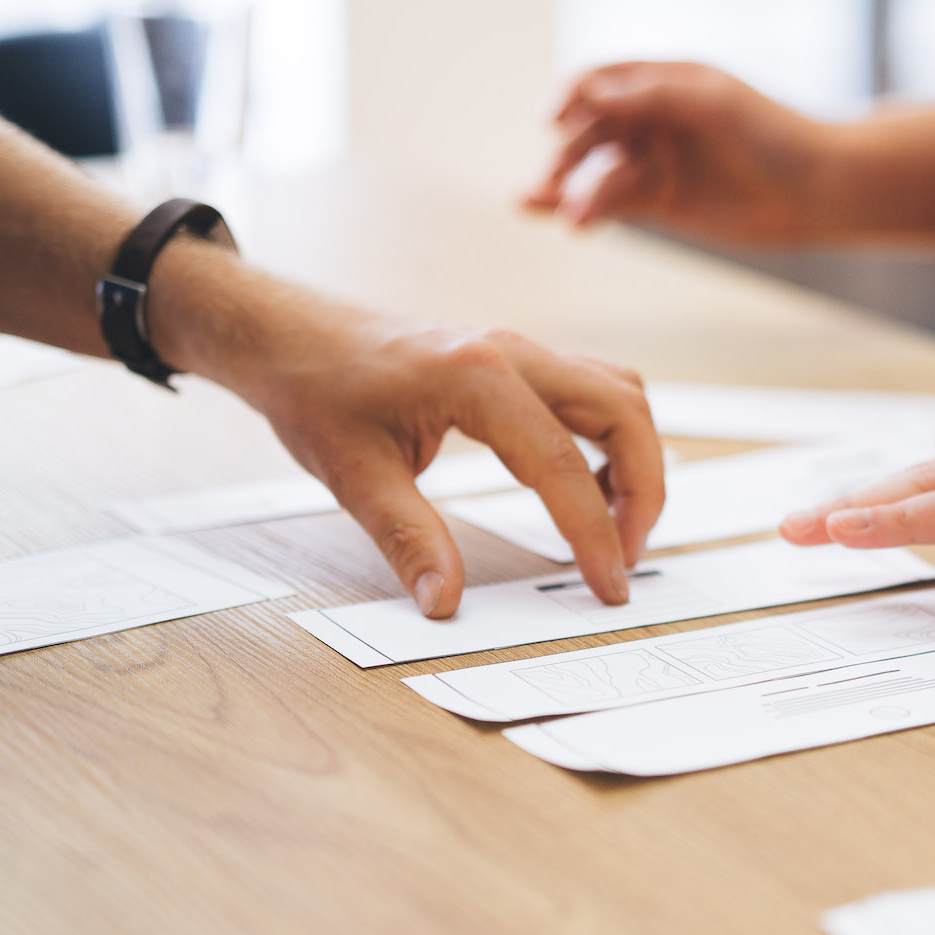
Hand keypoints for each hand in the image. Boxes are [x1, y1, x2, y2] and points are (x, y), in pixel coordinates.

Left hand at [246, 318, 663, 615]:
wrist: (291, 335)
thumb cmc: (317, 389)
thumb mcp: (354, 475)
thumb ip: (407, 539)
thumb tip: (442, 599)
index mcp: (475, 377)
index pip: (562, 463)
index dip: (595, 533)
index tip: (608, 584)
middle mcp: (512, 352)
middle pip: (624, 413)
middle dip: (643, 491)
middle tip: (626, 557)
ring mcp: (521, 350)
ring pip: (622, 394)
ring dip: (637, 459)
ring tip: (617, 525)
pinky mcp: (519, 359)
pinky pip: (597, 389)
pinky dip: (614, 437)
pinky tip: (589, 483)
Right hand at [522, 62, 835, 241]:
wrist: (820, 191)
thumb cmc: (775, 135)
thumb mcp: (713, 105)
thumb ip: (651, 98)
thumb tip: (589, 95)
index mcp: (664, 80)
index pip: (601, 82)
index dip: (570, 98)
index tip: (552, 121)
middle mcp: (653, 116)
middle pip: (591, 131)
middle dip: (564, 156)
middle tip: (545, 185)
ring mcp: (656, 159)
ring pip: (598, 171)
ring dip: (571, 190)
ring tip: (557, 214)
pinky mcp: (662, 200)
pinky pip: (615, 203)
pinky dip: (588, 211)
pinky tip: (566, 223)